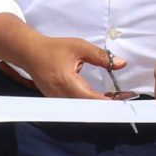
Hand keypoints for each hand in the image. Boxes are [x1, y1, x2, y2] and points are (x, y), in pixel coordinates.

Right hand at [6, 28, 122, 99]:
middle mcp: (61, 95)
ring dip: (99, 104)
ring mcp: (57, 99)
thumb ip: (101, 56)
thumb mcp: (79, 47)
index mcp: (67, 82)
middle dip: (108, 103)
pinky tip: (100, 96)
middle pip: (89, 107)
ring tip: (115, 96)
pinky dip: (89, 102)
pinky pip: (76, 105)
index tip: (126, 97)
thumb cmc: (53, 48)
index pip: (92, 98)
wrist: (29, 52)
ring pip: (83, 108)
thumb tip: (122, 64)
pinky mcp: (56, 99)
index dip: (110, 100)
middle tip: (124, 96)